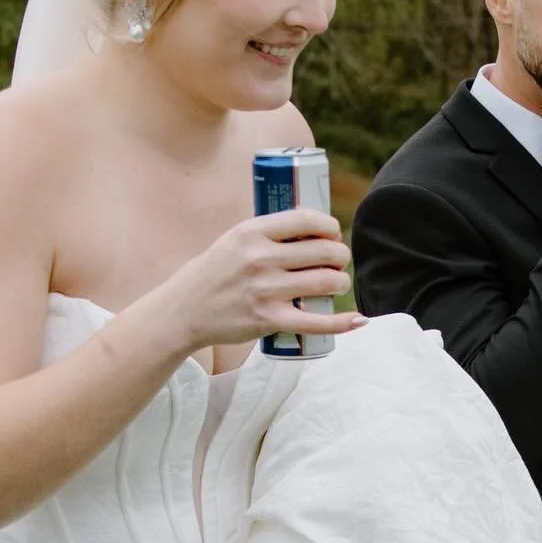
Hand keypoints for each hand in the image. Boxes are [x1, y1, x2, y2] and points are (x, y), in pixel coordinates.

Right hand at [168, 205, 357, 350]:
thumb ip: (267, 233)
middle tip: (339, 261)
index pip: (306, 220)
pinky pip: (317, 321)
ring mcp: (265, 290)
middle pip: (323, 251)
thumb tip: (310, 225)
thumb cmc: (213, 274)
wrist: (183, 311)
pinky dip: (343, 322)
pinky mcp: (269, 320)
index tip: (333, 232)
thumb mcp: (234, 240)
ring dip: (341, 282)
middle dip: (340, 255)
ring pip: (326, 281)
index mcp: (252, 232)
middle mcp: (260, 258)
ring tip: (338, 283)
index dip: (329, 225)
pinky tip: (358, 320)